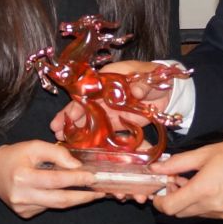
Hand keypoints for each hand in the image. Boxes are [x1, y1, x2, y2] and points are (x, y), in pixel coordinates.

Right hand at [0, 140, 100, 218]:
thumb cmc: (14, 156)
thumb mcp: (34, 146)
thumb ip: (57, 154)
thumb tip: (78, 167)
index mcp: (23, 177)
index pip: (56, 180)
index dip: (76, 179)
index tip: (94, 177)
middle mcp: (22, 196)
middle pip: (60, 200)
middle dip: (83, 197)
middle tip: (100, 193)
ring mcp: (23, 207)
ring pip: (56, 205)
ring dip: (75, 200)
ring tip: (91, 194)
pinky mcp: (25, 213)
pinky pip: (47, 207)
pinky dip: (59, 200)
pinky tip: (65, 193)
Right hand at [47, 59, 167, 140]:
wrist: (167, 90)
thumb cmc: (153, 76)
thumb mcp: (147, 76)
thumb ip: (141, 84)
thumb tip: (135, 91)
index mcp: (107, 79)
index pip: (87, 92)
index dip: (75, 104)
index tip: (65, 116)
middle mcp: (104, 95)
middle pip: (83, 107)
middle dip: (68, 119)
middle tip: (55, 131)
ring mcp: (110, 110)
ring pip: (89, 120)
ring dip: (76, 130)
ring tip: (62, 140)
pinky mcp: (118, 122)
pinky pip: (103, 131)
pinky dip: (93, 139)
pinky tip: (82, 147)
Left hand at [150, 141, 222, 219]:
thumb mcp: (205, 153)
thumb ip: (178, 162)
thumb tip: (157, 167)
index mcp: (203, 189)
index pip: (169, 207)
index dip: (159, 200)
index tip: (159, 189)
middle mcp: (210, 206)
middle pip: (178, 212)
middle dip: (172, 198)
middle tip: (175, 179)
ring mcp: (220, 213)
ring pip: (191, 213)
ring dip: (185, 201)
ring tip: (191, 180)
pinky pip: (205, 213)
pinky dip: (198, 204)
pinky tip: (204, 187)